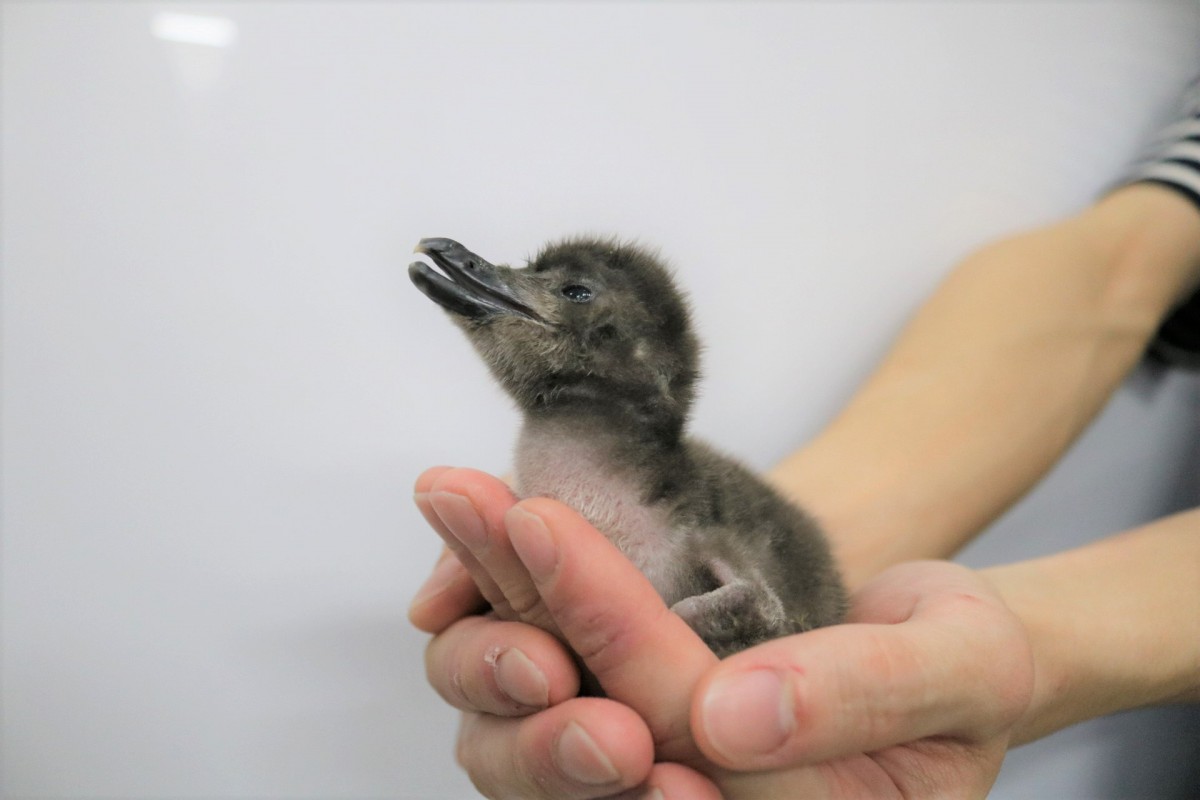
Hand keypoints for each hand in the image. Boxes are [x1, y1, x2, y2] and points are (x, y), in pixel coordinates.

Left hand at [410, 467, 1034, 797]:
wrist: (919, 631)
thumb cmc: (959, 649)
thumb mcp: (960, 658)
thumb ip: (864, 694)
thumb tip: (732, 720)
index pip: (689, 741)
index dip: (617, 639)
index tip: (550, 529)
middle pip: (587, 744)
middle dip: (532, 620)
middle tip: (494, 514)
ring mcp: (651, 767)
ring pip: (531, 725)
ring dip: (490, 610)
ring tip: (458, 503)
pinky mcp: (619, 715)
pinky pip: (533, 685)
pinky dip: (488, 610)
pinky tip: (459, 547)